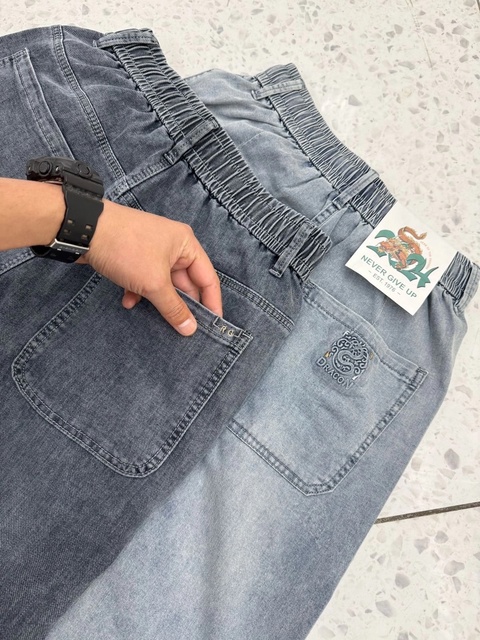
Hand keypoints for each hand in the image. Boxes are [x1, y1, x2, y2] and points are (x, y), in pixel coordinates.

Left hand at [76, 200, 221, 335]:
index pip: (208, 278)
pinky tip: (128, 302)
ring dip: (157, 300)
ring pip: (163, 283)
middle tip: (181, 328)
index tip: (213, 325)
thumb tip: (190, 328)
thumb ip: (174, 308)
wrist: (84, 229)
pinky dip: (139, 292)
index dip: (212, 303)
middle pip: (185, 282)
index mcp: (186, 245)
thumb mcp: (153, 283)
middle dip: (180, 304)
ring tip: (154, 319)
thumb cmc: (126, 248)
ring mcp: (152, 249)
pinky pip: (145, 278)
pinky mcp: (134, 255)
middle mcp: (173, 245)